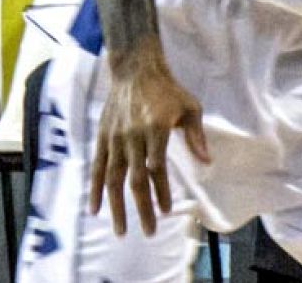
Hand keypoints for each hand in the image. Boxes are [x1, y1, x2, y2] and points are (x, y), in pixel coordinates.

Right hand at [89, 46, 210, 235]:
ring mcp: (114, 138)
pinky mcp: (102, 137)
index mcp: (155, 129)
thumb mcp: (189, 107)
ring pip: (113, 178)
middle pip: (134, 178)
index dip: (160, 190)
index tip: (166, 210)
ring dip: (116, 207)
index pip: (156, 167)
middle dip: (141, 208)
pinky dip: (94, 189)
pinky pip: (97, 167)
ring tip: (120, 230)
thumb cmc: (167, 90)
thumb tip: (207, 162)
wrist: (135, 70)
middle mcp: (132, 136)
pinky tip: (94, 209)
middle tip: (148, 231)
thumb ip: (195, 136)